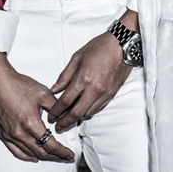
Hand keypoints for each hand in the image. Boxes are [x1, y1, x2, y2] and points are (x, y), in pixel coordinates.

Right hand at [0, 51, 75, 162]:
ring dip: (42, 157)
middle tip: (63, 156)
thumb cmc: (17, 85)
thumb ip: (56, 107)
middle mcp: (19, 133)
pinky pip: (16, 151)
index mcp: (31, 123)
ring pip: (29, 154)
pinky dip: (26, 156)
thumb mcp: (43, 93)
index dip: (62, 152)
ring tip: (52, 156)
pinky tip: (33, 157)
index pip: (50, 145)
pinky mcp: (3, 134)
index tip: (69, 154)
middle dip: (55, 156)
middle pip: (41, 152)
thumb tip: (66, 116)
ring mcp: (10, 135)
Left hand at [47, 9, 137, 130]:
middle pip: (77, 113)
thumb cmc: (99, 47)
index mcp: (83, 78)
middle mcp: (94, 89)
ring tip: (69, 119)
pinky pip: (98, 109)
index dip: (56, 111)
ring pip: (88, 113)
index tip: (51, 117)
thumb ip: (65, 75)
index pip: (66, 101)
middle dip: (65, 122)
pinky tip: (83, 111)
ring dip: (77, 118)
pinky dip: (89, 112)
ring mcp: (104, 93)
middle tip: (58, 126)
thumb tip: (54, 89)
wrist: (122, 46)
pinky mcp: (111, 94)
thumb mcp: (77, 57)